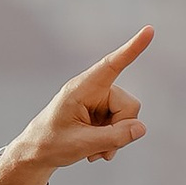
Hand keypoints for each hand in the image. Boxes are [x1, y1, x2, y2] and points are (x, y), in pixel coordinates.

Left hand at [0, 27, 151, 184]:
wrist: (36, 153)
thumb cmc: (51, 143)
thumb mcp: (81, 144)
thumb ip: (113, 137)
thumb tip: (141, 128)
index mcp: (82, 88)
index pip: (111, 65)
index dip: (132, 49)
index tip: (149, 30)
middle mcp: (93, 90)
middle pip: (129, 105)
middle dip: (120, 129)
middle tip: (99, 149)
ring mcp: (99, 101)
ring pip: (128, 117)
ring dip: (115, 138)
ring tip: (93, 151)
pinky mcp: (102, 112)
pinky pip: (123, 125)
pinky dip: (113, 141)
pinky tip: (96, 151)